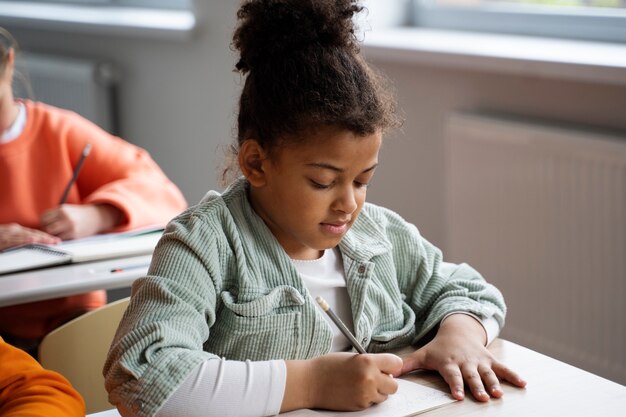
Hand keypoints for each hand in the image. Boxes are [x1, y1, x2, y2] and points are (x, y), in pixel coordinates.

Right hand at [0, 223, 60, 249]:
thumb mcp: (9, 239)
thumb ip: (19, 241)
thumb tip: (32, 243)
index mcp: (16, 231)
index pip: (34, 233)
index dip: (45, 236)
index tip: (56, 240)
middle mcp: (13, 230)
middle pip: (33, 233)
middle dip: (46, 238)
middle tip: (57, 241)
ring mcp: (7, 234)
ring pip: (26, 236)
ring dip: (39, 238)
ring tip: (49, 241)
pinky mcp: (3, 239)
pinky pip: (15, 240)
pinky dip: (23, 240)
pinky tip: (31, 240)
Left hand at [40, 203, 122, 239]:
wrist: (96, 217)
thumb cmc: (78, 214)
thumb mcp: (67, 209)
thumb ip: (55, 215)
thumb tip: (40, 225)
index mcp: (62, 209)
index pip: (44, 218)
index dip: (44, 222)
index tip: (49, 223)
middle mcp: (65, 218)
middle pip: (47, 227)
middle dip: (47, 230)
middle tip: (52, 230)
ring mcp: (70, 227)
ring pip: (52, 234)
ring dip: (53, 235)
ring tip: (58, 233)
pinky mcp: (74, 235)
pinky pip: (61, 239)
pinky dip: (60, 238)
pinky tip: (65, 235)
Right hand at [282, 352, 402, 411]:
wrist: (310, 383)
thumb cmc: (327, 367)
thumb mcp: (352, 357)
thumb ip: (371, 362)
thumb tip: (386, 370)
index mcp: (367, 361)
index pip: (396, 363)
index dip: (392, 366)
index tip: (389, 367)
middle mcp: (370, 378)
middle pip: (394, 385)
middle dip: (386, 382)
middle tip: (375, 378)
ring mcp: (366, 394)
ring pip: (384, 396)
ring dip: (377, 391)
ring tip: (360, 384)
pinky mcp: (360, 406)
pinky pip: (372, 403)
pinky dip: (367, 399)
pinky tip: (354, 391)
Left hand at [401, 314, 525, 400]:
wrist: (458, 331)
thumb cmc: (439, 348)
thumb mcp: (423, 354)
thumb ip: (408, 364)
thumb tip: (391, 372)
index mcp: (449, 363)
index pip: (453, 375)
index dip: (456, 384)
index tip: (459, 394)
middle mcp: (466, 362)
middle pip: (472, 376)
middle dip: (477, 386)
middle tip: (483, 397)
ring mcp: (479, 361)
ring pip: (488, 373)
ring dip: (495, 383)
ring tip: (499, 394)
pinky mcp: (490, 360)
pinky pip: (503, 367)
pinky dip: (513, 375)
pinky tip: (524, 384)